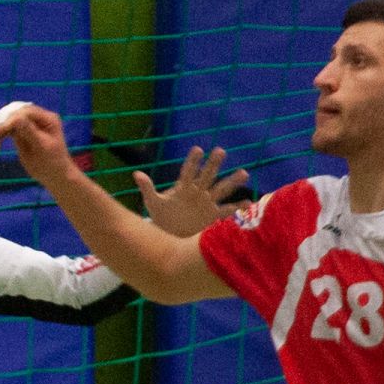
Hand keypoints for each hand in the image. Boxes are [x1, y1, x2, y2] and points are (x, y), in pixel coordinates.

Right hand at [0, 102, 76, 188]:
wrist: (54, 176)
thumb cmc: (51, 163)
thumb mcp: (41, 147)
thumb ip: (29, 131)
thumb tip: (15, 118)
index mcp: (48, 119)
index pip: (26, 113)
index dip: (11, 119)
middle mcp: (40, 118)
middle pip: (16, 113)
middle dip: (3, 122)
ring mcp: (31, 124)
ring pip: (10, 120)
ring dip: (0, 130)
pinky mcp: (23, 131)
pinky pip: (8, 129)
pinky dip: (1, 135)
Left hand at [134, 146, 251, 236]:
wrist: (170, 234)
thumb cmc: (161, 216)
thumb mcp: (153, 202)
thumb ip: (147, 188)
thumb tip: (136, 174)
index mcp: (183, 187)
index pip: (188, 171)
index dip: (192, 161)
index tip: (198, 149)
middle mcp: (197, 191)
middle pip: (207, 176)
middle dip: (213, 164)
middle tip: (220, 151)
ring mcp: (207, 202)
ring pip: (221, 190)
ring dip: (231, 182)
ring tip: (244, 173)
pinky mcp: (213, 215)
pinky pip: (227, 210)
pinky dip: (237, 207)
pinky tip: (248, 202)